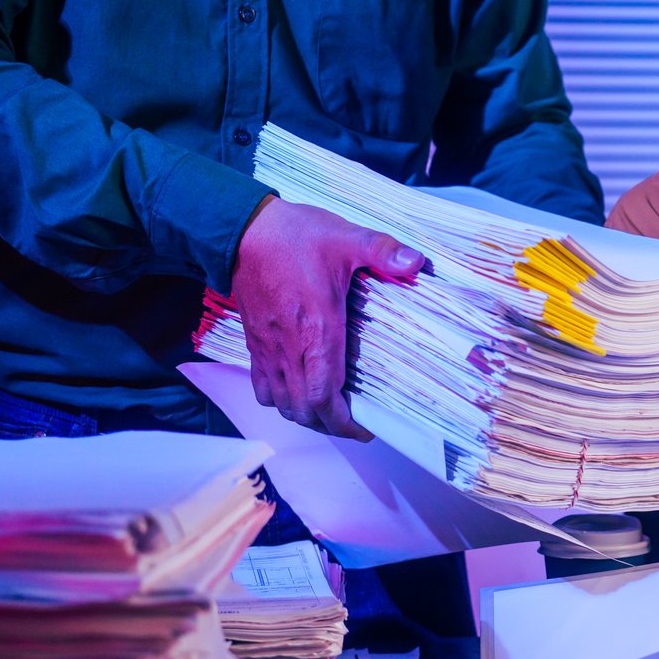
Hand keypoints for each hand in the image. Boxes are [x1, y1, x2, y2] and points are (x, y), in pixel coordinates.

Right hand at [232, 196, 424, 438]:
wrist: (241, 229)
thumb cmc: (295, 236)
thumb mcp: (346, 238)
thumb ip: (381, 250)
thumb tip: (416, 263)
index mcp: (316, 330)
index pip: (323, 396)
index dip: (344, 422)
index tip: (366, 428)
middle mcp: (289, 347)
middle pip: (303, 409)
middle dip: (330, 426)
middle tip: (355, 424)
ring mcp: (268, 347)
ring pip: (281, 403)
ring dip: (306, 415)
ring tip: (330, 413)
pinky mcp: (254, 342)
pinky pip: (261, 386)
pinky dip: (280, 399)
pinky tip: (298, 391)